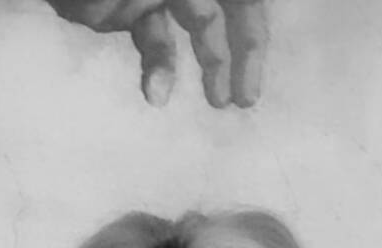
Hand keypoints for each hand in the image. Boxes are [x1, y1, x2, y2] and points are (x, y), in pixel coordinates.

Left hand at [47, 0, 270, 107]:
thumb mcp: (124, 1)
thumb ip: (152, 6)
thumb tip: (171, 28)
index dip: (251, 34)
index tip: (257, 68)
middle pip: (225, 10)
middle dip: (240, 51)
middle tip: (246, 98)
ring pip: (195, 28)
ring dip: (208, 64)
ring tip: (218, 102)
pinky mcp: (125, 12)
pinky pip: (154, 41)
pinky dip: (159, 67)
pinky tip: (156, 95)